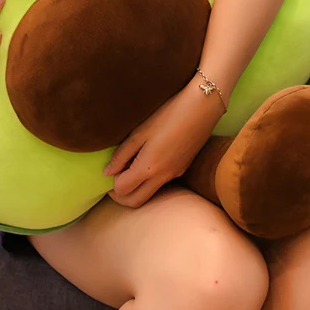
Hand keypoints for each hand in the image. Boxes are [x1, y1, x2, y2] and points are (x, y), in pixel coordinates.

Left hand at [103, 78, 225, 208]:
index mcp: (149, 168)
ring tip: (128, 169)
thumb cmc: (169, 114)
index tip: (109, 171)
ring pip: (149, 195)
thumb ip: (122, 154)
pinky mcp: (183, 168)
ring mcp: (174, 174)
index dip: (111, 185)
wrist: (202, 107)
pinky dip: (149, 181)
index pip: (122, 190)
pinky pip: (161, 184)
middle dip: (121, 196)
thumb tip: (107, 173)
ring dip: (135, 189)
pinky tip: (146, 162)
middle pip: (135, 201)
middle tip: (114, 180)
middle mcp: (162, 177)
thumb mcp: (140, 131)